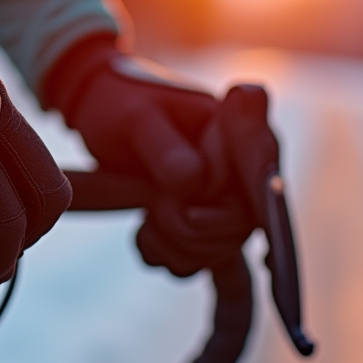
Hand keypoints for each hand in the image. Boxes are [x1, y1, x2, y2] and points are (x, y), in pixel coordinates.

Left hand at [45, 36, 281, 275]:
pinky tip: (146, 238)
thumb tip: (195, 184)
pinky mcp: (206, 218)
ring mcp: (225, 195)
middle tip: (152, 208)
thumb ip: (165, 149)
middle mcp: (240, 165)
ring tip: (144, 223)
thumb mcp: (134, 120)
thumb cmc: (121, 103)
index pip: (261, 169)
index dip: (259, 201)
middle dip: (189, 230)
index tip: (240, 231)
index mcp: (233, 127)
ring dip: (175, 247)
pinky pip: (204, 258)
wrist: (102, 111)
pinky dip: (172, 257)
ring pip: (222, 250)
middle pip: (241, 224)